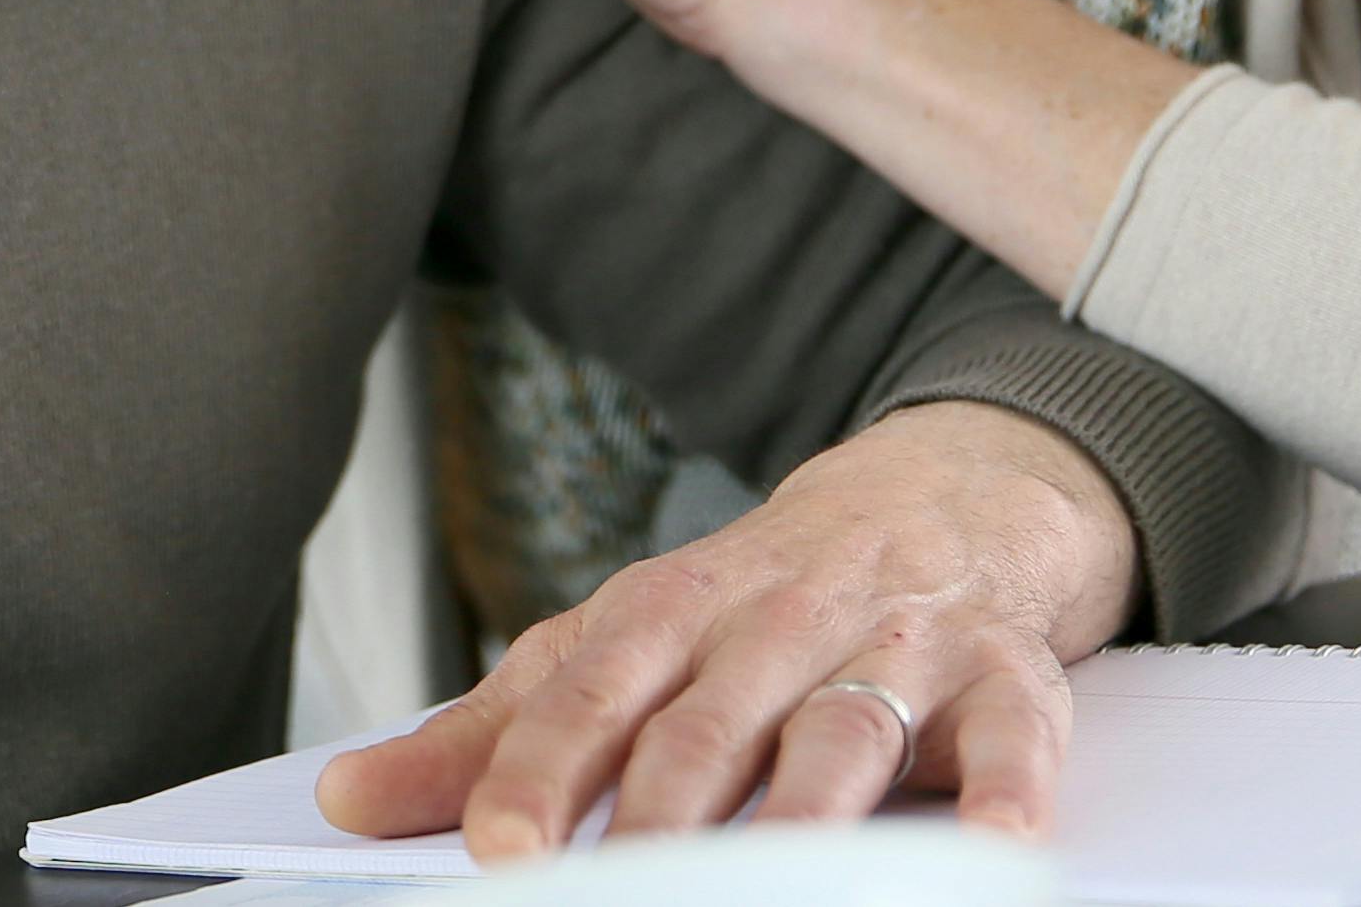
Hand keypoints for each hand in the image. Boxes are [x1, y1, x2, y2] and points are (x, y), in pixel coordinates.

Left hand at [317, 399, 1133, 860]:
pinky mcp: (1003, 675)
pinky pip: (1013, 733)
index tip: (498, 848)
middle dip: (665, 810)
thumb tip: (347, 799)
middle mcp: (775, 624)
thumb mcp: (620, 643)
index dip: (539, 770)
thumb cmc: (754, 602)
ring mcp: (892, 646)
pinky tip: (999, 844)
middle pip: (710, 724)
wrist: (941, 494)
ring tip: (783, 879)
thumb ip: (495, 730)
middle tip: (631, 889)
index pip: (587, 693)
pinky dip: (1009, 788)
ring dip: (810, 811)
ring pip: (844, 732)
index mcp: (667, 614)